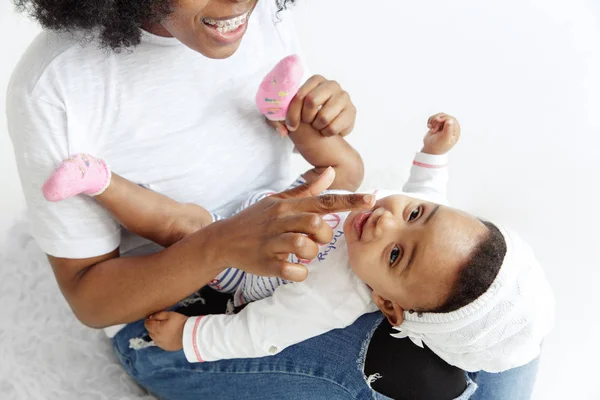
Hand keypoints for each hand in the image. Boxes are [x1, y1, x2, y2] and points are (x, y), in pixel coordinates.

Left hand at [144, 311, 187, 351]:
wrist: (191, 334)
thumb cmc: (180, 322)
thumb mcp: (170, 314)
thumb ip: (158, 315)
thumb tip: (150, 317)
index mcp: (156, 329)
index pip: (147, 324)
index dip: (149, 320)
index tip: (154, 318)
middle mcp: (156, 338)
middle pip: (150, 331)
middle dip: (153, 327)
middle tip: (161, 323)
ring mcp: (161, 344)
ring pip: (154, 338)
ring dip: (156, 334)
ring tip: (165, 329)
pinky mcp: (166, 348)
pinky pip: (160, 343)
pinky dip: (161, 339)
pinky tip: (167, 336)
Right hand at [209, 167, 373, 281]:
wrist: (223, 240)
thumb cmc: (256, 220)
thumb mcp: (278, 200)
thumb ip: (306, 190)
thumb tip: (330, 173)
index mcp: (287, 205)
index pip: (324, 200)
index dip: (349, 201)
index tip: (371, 200)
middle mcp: (281, 221)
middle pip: (316, 224)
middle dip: (324, 235)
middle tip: (316, 240)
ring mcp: (272, 242)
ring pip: (304, 246)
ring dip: (311, 253)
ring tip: (303, 253)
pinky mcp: (266, 263)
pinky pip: (292, 270)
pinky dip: (299, 272)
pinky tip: (293, 268)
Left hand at [268, 75, 355, 137]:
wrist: (325, 131)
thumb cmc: (304, 119)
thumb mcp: (287, 117)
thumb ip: (276, 120)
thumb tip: (283, 131)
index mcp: (316, 80)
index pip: (300, 94)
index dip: (293, 112)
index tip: (291, 125)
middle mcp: (332, 84)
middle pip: (311, 101)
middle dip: (305, 118)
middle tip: (307, 124)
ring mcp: (344, 96)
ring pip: (323, 116)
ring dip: (317, 127)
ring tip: (317, 127)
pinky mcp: (352, 111)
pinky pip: (334, 127)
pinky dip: (327, 133)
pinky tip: (327, 131)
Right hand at [422, 113, 460, 154]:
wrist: (430, 150)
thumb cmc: (438, 146)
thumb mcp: (444, 139)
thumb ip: (448, 130)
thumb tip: (450, 120)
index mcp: (455, 131)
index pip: (452, 119)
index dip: (444, 118)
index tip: (437, 121)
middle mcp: (451, 127)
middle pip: (445, 116)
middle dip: (437, 120)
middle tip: (433, 128)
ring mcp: (445, 125)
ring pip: (439, 115)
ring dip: (433, 120)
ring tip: (431, 128)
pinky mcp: (439, 124)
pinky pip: (435, 117)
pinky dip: (430, 120)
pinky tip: (429, 126)